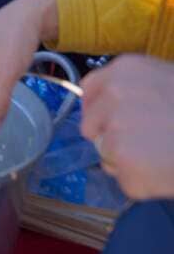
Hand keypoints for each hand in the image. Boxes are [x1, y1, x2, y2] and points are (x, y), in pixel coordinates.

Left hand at [80, 55, 173, 200]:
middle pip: (93, 127)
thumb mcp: (170, 81)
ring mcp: (117, 130)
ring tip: (166, 155)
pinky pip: (127, 180)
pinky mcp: (126, 164)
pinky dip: (145, 183)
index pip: (89, 89)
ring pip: (109, 156)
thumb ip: (137, 88)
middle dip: (112, 138)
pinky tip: (169, 171)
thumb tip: (111, 105)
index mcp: (125, 70)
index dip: (96, 109)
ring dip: (131, 162)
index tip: (104, 121)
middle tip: (150, 143)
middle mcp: (113, 96)